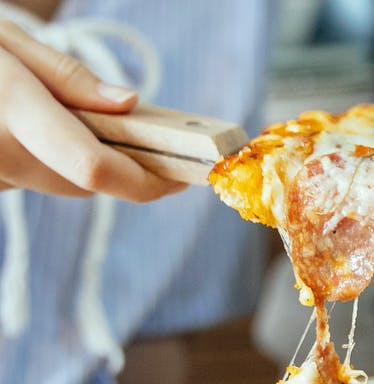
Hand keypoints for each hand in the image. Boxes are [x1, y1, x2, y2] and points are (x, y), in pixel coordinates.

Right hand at [0, 20, 184, 201]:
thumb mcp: (2, 39)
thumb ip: (65, 76)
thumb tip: (129, 103)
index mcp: (8, 109)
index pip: (94, 167)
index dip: (149, 180)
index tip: (186, 175)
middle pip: (84, 184)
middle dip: (125, 169)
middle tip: (159, 147)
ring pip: (56, 182)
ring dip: (80, 161)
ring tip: (80, 121)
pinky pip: (25, 177)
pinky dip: (44, 159)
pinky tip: (33, 128)